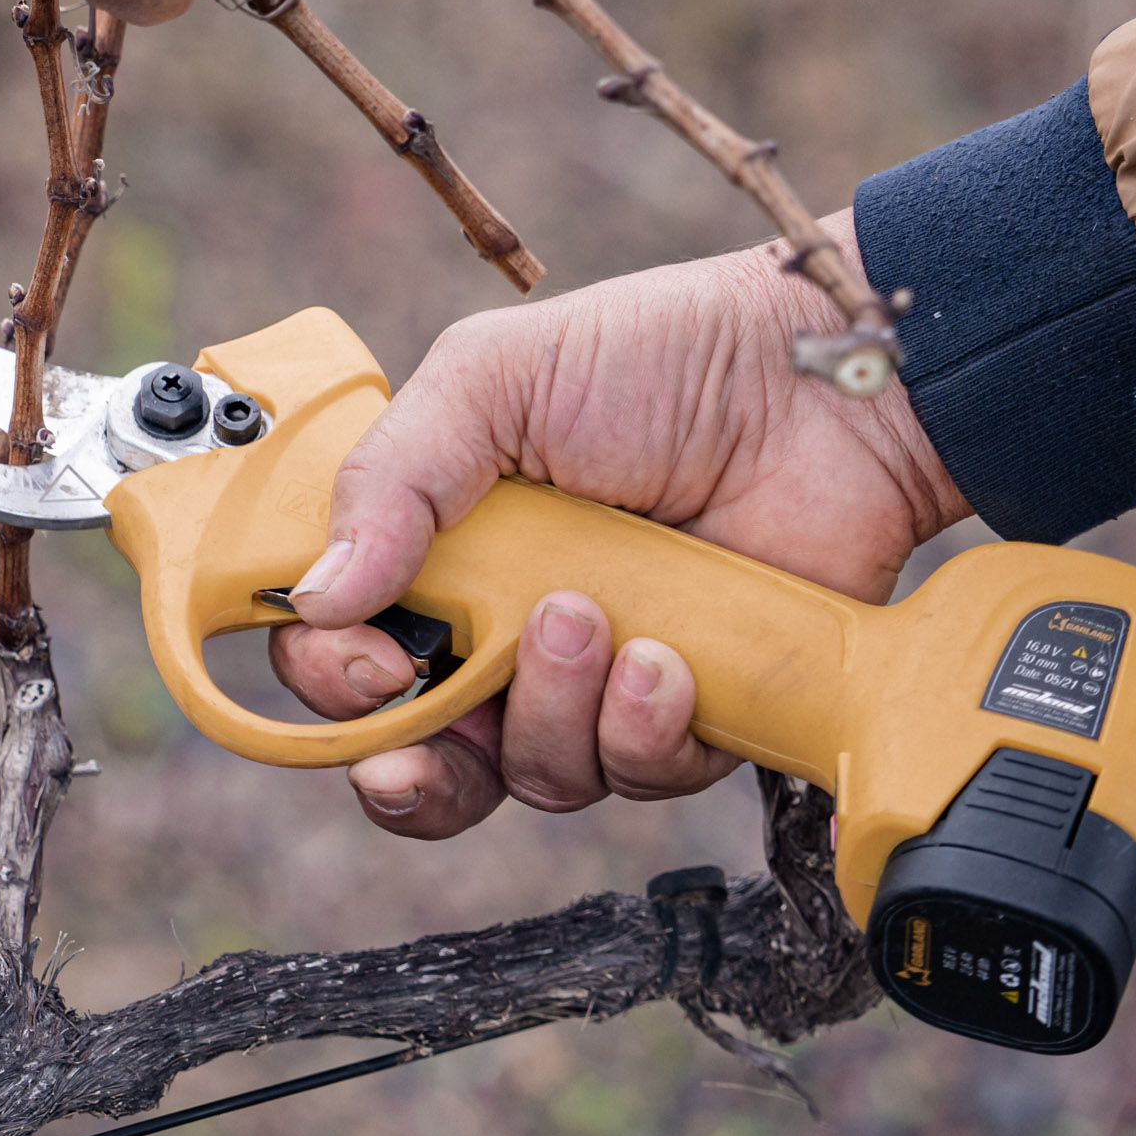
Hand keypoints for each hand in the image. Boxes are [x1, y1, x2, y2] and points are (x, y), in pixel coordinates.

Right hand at [270, 214, 968, 837]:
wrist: (819, 389)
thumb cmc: (659, 360)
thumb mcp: (495, 379)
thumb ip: (395, 476)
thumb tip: (316, 596)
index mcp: (444, 554)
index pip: (347, 658)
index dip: (338, 684)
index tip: (370, 660)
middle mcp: (510, 633)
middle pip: (425, 759)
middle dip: (416, 768)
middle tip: (445, 713)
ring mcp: (599, 682)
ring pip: (534, 773)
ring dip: (553, 709)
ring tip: (594, 614)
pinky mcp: (690, 715)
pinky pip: (639, 775)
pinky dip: (643, 729)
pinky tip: (668, 656)